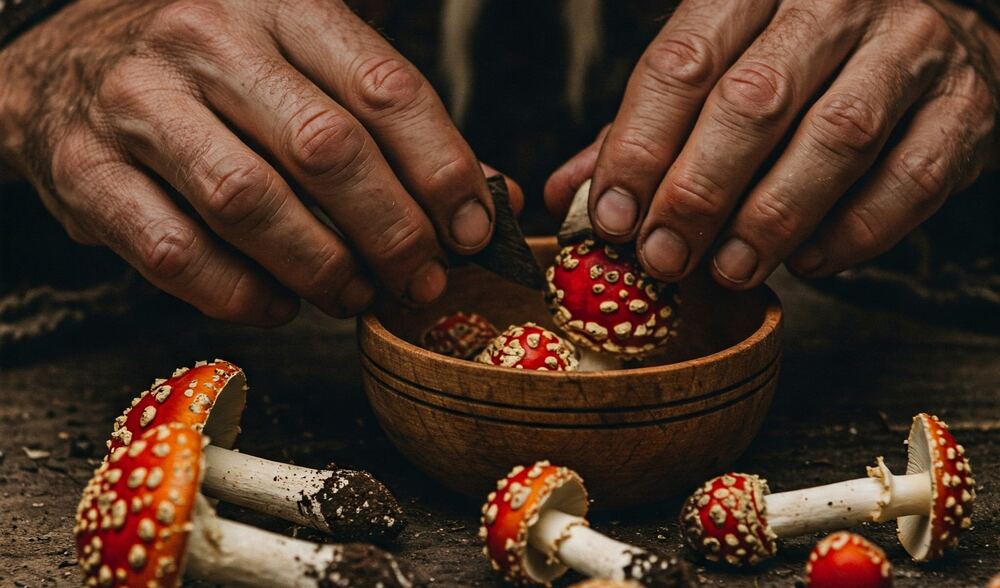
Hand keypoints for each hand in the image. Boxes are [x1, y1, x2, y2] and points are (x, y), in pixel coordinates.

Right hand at [0, 0, 522, 324]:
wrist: (62, 66)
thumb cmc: (212, 75)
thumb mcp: (301, 66)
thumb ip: (388, 125)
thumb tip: (492, 195)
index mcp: (278, 4)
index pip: (383, 88)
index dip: (443, 168)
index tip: (471, 229)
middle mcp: (205, 40)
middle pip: (325, 148)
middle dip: (391, 231)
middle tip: (421, 279)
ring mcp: (138, 103)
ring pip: (250, 202)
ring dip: (320, 268)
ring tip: (354, 296)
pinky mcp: (86, 172)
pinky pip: (176, 253)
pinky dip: (240, 294)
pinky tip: (278, 303)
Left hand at [547, 0, 999, 288]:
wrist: (934, 45)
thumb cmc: (801, 67)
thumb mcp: (716, 74)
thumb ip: (645, 129)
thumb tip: (569, 193)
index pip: (683, 62)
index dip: (639, 146)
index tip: (613, 217)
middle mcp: (833, 3)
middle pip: (752, 101)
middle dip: (698, 191)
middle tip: (663, 256)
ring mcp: (907, 48)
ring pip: (834, 137)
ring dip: (770, 218)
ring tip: (728, 269)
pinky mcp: (964, 105)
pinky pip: (907, 179)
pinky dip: (853, 232)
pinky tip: (806, 261)